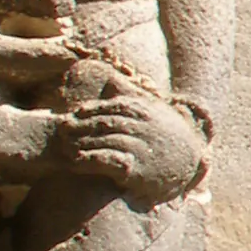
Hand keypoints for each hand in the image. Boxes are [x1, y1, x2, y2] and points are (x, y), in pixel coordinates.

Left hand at [56, 90, 207, 203]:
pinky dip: (88, 161)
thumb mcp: (154, 111)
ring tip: (64, 146)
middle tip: (62, 129)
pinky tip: (75, 163)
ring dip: (80, 144)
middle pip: (105, 123)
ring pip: (104, 141)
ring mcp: (140, 148)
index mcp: (145, 111)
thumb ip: (130, 95)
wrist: (189, 164)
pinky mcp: (136, 169)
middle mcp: (143, 127)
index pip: (113, 105)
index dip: (91, 109)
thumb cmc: (166, 135)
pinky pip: (108, 162)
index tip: (75, 113)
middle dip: (80, 126)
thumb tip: (110, 80)